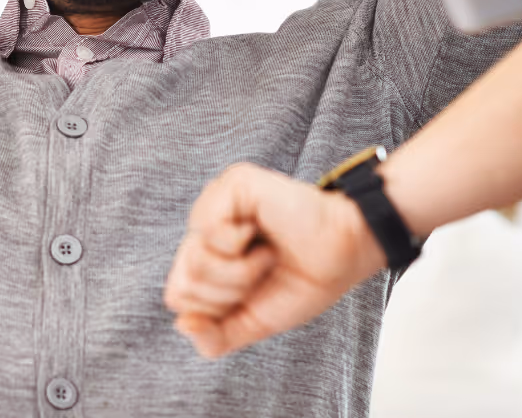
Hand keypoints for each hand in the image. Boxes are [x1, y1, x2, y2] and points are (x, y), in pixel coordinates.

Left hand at [163, 163, 385, 358]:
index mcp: (205, 257)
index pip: (177, 297)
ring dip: (240, 270)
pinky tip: (260, 232)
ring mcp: (215, 204)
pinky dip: (239, 244)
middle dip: (230, 292)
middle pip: (182, 284)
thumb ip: (214, 337)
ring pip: (193, 261)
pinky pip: (208, 229)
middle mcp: (204, 230)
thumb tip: (182, 324)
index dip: (216, 309)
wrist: (344, 257)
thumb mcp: (254, 323)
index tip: (252, 293)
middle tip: (262, 272)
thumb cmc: (305, 279)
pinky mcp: (231, 184)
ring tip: (266, 254)